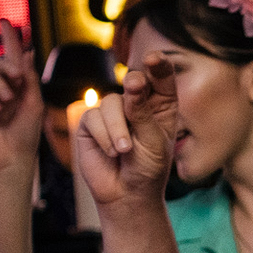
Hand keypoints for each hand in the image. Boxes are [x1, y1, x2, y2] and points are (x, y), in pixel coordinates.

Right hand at [0, 19, 45, 176]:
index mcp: (17, 86)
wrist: (12, 157)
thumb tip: (27, 51)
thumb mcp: (33, 102)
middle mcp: (0, 88)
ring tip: (7, 104)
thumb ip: (29, 78)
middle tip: (18, 80)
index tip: (6, 21)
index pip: (12, 57)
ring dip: (0, 86)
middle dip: (8, 67)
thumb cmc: (27, 132)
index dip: (9, 39)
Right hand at [75, 53, 178, 207]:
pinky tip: (113, 153)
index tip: (154, 58)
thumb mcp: (153, 140)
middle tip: (135, 85)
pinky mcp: (91, 123)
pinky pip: (93, 118)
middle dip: (135, 84)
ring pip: (111, 103)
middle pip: (134, 81)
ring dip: (118, 128)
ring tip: (125, 150)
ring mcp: (113, 112)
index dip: (158, 65)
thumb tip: (132, 81)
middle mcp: (137, 103)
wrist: (128, 194)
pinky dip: (104, 136)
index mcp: (161, 103)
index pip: (161, 77)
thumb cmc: (149, 167)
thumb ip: (143, 112)